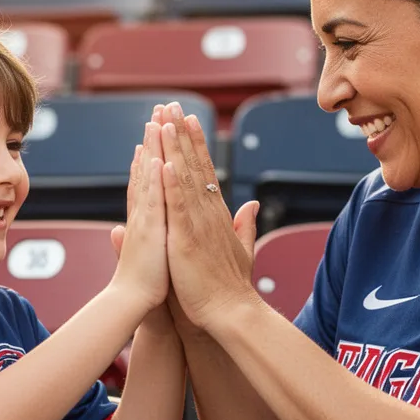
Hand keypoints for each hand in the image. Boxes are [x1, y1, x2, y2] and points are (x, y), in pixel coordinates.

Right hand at [109, 121, 167, 310]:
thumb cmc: (144, 285)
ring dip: (151, 150)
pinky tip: (154, 157)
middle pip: (145, 171)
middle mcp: (142, 213)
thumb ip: (138, 238)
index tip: (154, 134)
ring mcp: (143, 219)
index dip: (150, 156)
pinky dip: (151, 178)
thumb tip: (119, 231)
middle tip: (155, 114)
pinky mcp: (147, 230)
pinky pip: (150, 199)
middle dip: (151, 142)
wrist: (132, 303)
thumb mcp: (147, 253)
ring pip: (147, 178)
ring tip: (154, 122)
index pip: (148, 181)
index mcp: (146, 218)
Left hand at [158, 102, 260, 331]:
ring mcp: (197, 225)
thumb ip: (245, 225)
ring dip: (174, 149)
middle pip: (194, 166)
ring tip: (165, 121)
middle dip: (182, 135)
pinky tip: (164, 163)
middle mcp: (208, 214)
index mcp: (216, 215)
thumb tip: (254, 204)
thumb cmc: (228, 287)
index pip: (204, 171)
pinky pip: (177, 208)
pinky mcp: (186, 240)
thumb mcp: (240, 249)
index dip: (196, 144)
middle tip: (172, 105)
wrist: (230, 313)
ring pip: (184, 180)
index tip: (188, 119)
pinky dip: (171, 185)